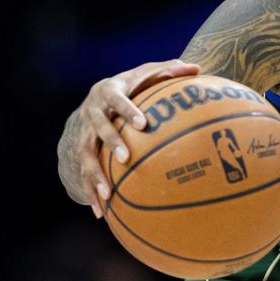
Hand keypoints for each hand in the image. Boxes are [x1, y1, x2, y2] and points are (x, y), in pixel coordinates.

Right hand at [60, 59, 198, 216]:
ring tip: (108, 194)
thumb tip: (197, 68)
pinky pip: (83, 174)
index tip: (143, 124)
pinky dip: (91, 192)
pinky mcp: (82, 150)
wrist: (97, 95)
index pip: (117, 99)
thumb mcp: (147, 72)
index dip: (128, 111)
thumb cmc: (132, 84)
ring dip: (95, 174)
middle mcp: (92, 112)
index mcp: (108, 91)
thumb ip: (169, 70)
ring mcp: (84, 132)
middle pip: (98, 128)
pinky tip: (101, 212)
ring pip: (85, 155)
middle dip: (111, 142)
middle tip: (126, 158)